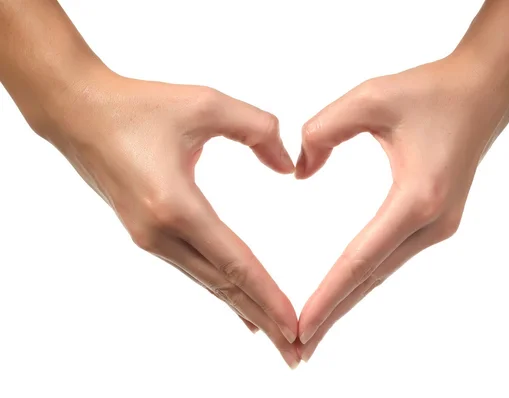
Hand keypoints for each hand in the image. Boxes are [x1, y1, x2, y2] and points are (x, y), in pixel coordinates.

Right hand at [31, 69, 299, 367]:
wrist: (80, 113)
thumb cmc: (139, 105)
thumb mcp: (205, 103)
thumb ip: (257, 129)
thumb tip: (288, 167)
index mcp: (176, 206)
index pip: (234, 263)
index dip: (268, 296)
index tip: (294, 326)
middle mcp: (161, 234)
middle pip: (224, 286)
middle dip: (263, 318)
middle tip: (295, 351)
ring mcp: (151, 238)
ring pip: (208, 282)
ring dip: (243, 307)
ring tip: (273, 335)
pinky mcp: (147, 234)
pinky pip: (194, 269)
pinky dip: (221, 289)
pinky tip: (236, 302)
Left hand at [295, 55, 508, 360]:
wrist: (482, 91)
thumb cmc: (430, 90)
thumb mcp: (369, 97)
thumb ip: (323, 131)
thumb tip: (301, 174)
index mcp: (417, 197)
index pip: (361, 259)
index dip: (329, 295)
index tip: (301, 327)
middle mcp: (431, 222)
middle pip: (371, 279)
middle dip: (334, 314)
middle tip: (297, 351)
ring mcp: (437, 226)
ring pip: (381, 273)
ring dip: (348, 300)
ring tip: (314, 329)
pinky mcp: (435, 222)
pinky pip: (391, 258)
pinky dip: (363, 278)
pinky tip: (345, 291)